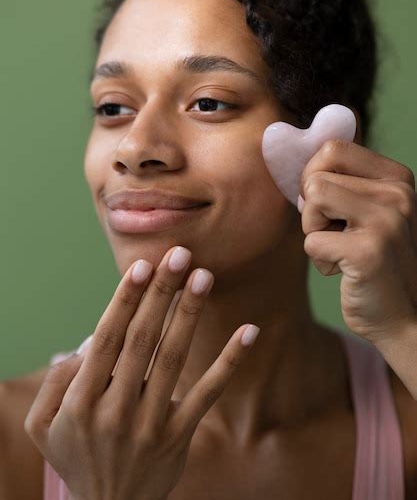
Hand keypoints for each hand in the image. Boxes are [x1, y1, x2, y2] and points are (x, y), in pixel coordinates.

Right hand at [24, 246, 259, 499]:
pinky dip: (229, 361)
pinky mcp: (179, 434)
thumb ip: (54, 381)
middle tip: (179, 255)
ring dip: (189, 314)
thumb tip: (89, 342)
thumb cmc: (75, 454)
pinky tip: (249, 330)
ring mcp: (150, 423)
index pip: (108, 338)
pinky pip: (207, 392)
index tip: (143, 266)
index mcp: (81, 400)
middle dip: (162, 294)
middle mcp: (116, 409)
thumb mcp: (42, 425)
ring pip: (174, 359)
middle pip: (143, 340)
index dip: (126, 300)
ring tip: (203, 276)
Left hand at [298, 139, 416, 344]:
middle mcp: (397, 193)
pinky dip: (320, 260)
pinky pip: (311, 241)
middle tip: (337, 233)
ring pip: (312, 201)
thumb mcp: (366, 209)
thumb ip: (340, 180)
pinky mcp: (368, 250)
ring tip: (342, 250)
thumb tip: (289, 153)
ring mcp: (386, 221)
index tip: (325, 204)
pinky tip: (347, 271)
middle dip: (312, 209)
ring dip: (314, 232)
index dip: (313, 175)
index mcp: (397, 177)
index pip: (332, 149)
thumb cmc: (372, 258)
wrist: (402, 315)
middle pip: (316, 177)